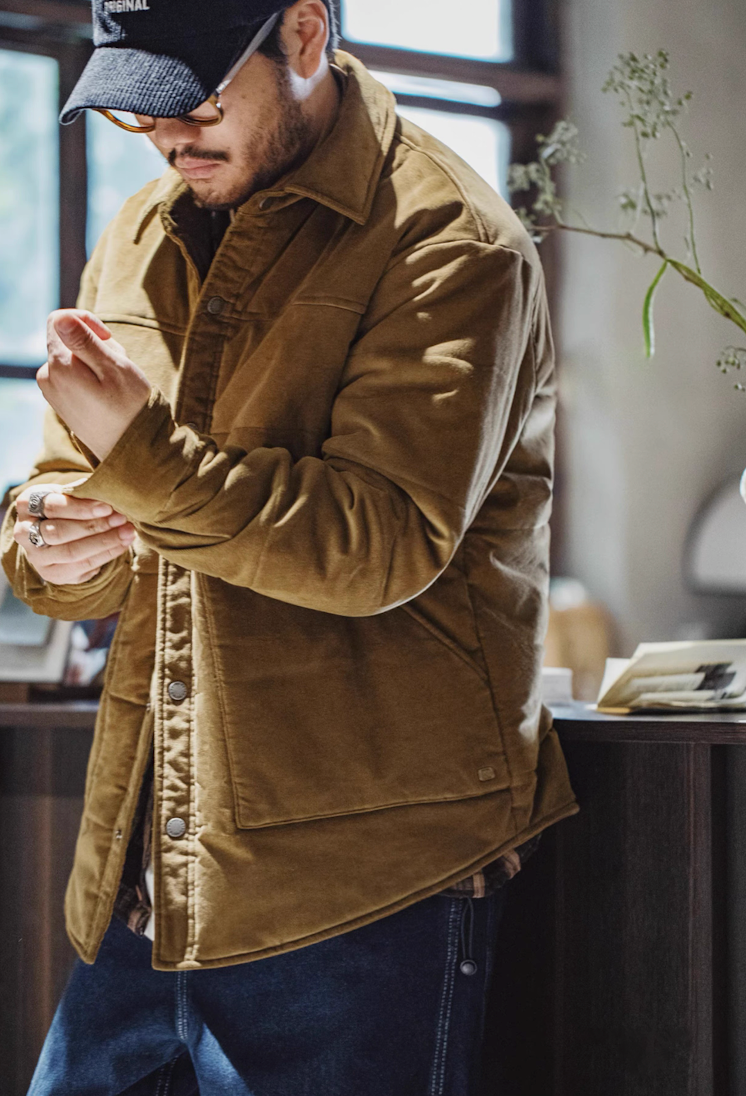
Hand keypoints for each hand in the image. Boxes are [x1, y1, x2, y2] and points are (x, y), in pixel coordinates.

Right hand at [13, 484, 135, 585]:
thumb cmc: (67, 505)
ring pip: (71, 552)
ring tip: (127, 532)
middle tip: (121, 519)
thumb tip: (108, 490)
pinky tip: (123, 544)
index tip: (107, 506)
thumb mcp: (70, 493)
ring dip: (104, 542)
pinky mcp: (52, 574)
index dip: (81, 508)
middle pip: (59, 532)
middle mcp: (23, 532)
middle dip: (94, 526)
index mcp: (26, 504)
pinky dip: (106, 555)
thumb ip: (84, 491)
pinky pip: (82, 567)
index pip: (52, 506)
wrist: (59, 531)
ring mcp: (36, 557)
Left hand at [37, 310, 151, 460]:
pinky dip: (92, 376)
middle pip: (67, 339)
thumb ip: (84, 340)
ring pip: (73, 358)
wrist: (132, 451)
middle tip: (118, 365)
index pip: (59, 320)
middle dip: (94, 344)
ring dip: (96, 361)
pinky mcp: (61, 401)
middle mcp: (48, 377)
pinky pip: (74, 375)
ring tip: (116, 382)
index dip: (86, 320)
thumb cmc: (129, 408)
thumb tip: (59, 318)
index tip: (108, 337)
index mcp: (58, 366)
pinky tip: (108, 393)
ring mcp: (52, 391)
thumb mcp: (113, 367)